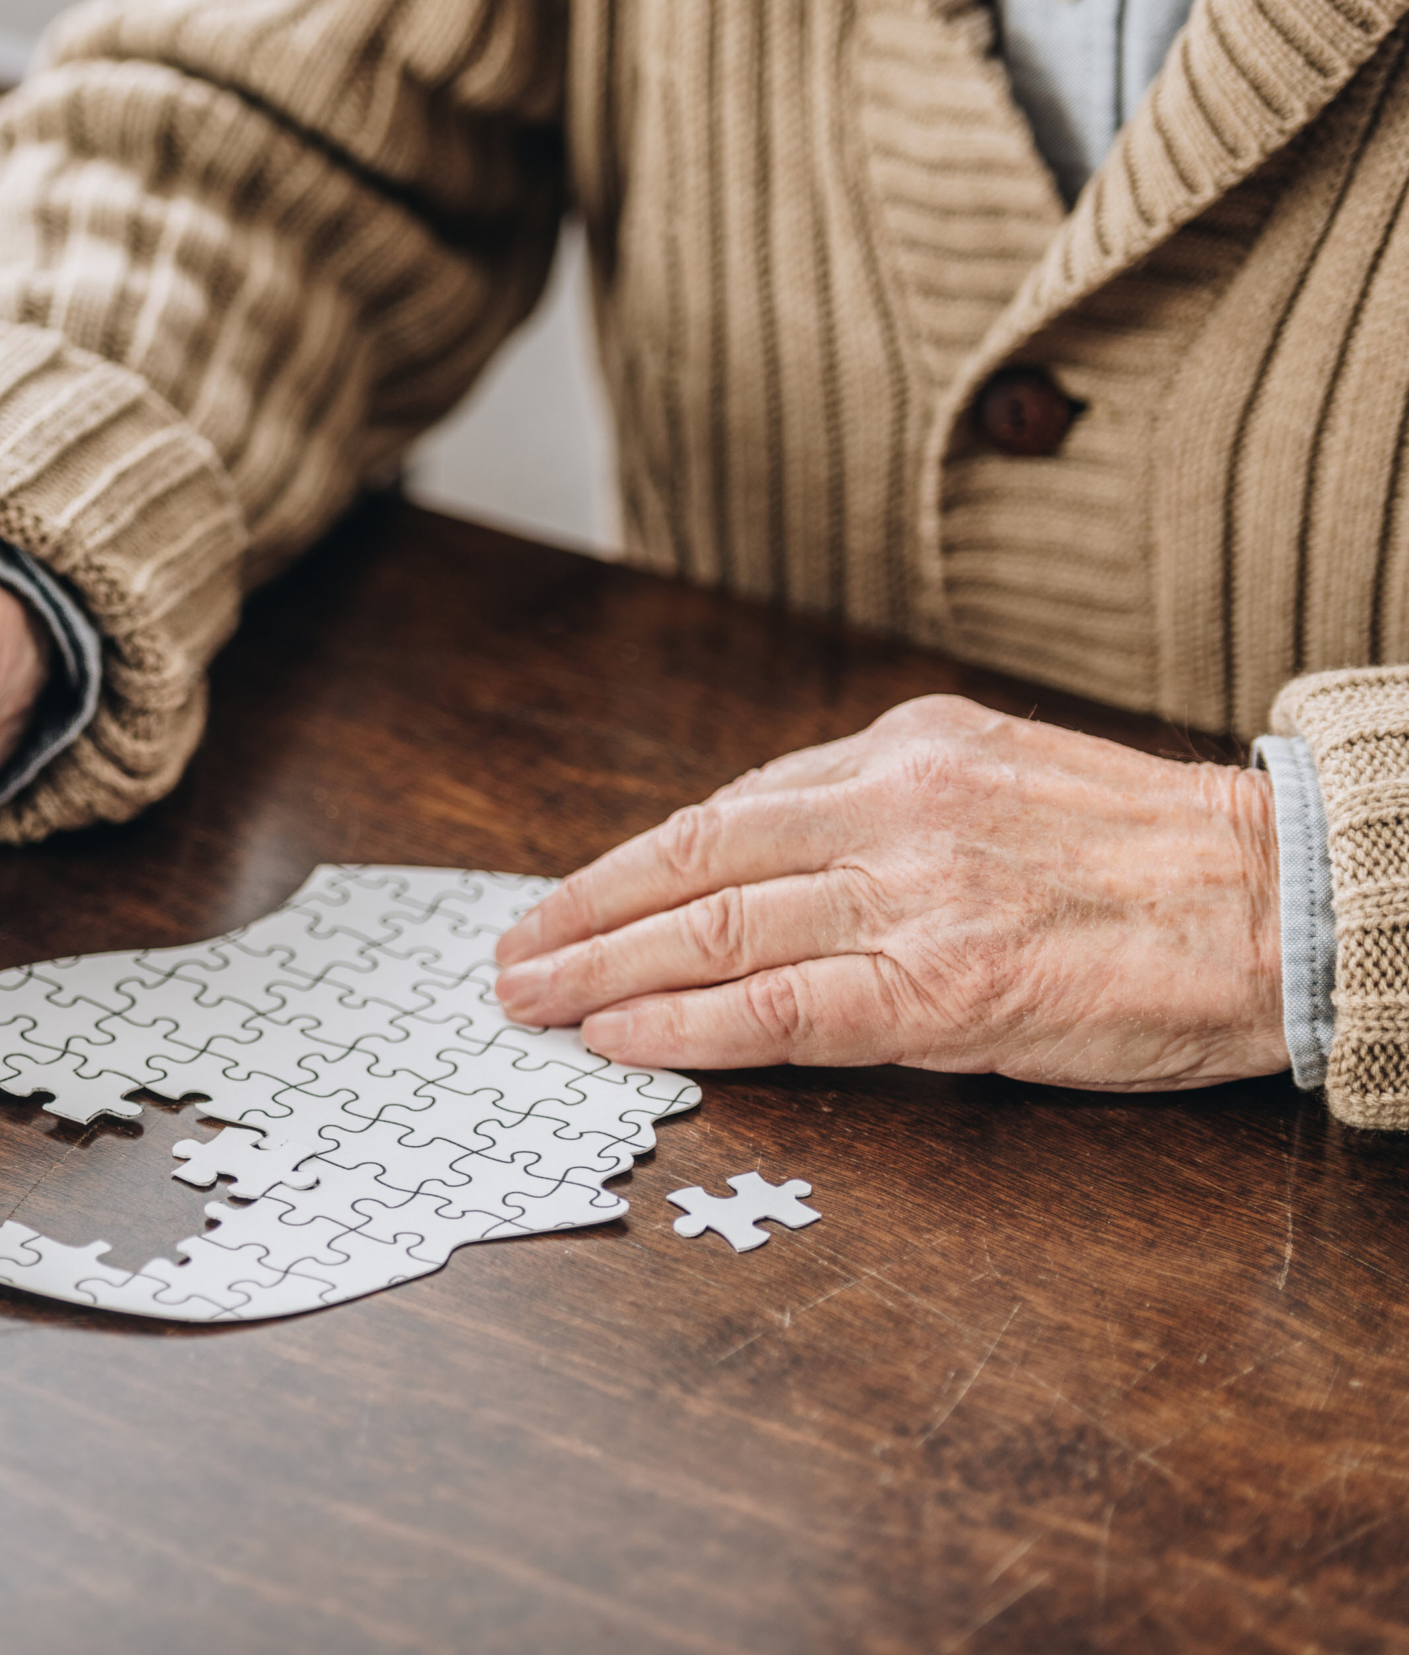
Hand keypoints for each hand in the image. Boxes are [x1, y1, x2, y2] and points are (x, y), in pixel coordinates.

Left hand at [493, 696, 1286, 1089]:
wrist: (1282, 899)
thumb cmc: (1144, 855)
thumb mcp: (998, 777)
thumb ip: (881, 806)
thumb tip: (759, 852)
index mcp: (903, 750)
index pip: (723, 811)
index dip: (625, 865)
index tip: (561, 898)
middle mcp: (891, 809)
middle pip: (691, 863)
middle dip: (581, 913)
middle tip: (509, 956)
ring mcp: (912, 897)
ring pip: (714, 931)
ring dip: (601, 970)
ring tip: (532, 1000)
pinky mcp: (944, 988)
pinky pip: (781, 1010)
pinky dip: (684, 1025)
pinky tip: (620, 1039)